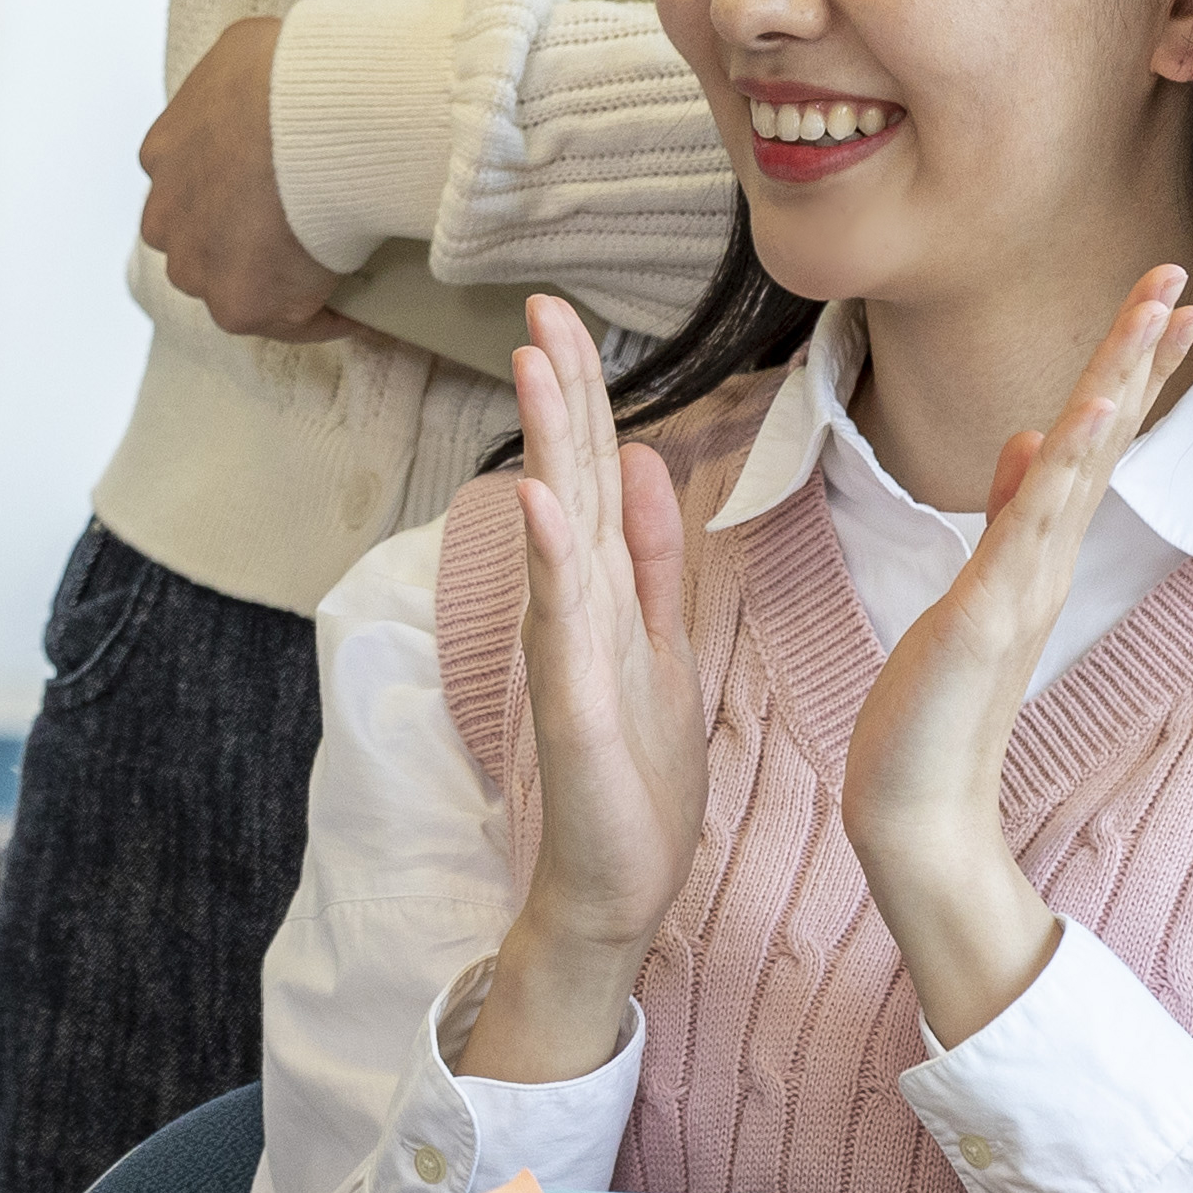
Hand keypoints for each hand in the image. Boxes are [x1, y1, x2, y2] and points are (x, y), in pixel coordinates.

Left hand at [136, 14, 355, 343]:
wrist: (315, 117)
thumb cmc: (289, 73)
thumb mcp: (246, 50)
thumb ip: (245, 82)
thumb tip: (275, 83)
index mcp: (164, 154)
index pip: (192, 187)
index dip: (235, 190)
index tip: (275, 190)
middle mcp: (168, 217)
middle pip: (202, 243)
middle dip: (243, 242)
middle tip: (306, 230)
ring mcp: (199, 267)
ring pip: (236, 286)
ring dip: (278, 281)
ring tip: (336, 267)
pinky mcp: (241, 306)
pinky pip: (290, 321)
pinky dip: (323, 316)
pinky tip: (359, 304)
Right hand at [460, 296, 709, 1086]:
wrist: (615, 887)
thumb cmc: (633, 776)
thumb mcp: (660, 643)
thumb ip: (651, 558)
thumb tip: (639, 461)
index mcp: (606, 589)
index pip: (593, 469)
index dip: (585, 390)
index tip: (568, 313)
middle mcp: (576, 607)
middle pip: (568, 479)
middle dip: (558, 390)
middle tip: (540, 305)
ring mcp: (568, 653)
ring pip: (557, 532)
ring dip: (545, 446)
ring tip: (532, 366)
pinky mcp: (571, 708)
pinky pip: (561, 625)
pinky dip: (550, 561)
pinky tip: (539, 503)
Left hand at [839, 268, 1192, 1042]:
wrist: (917, 809)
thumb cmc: (938, 706)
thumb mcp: (974, 589)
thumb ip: (1009, 513)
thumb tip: (1032, 436)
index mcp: (1039, 549)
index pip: (1094, 439)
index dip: (1128, 368)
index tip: (1166, 303)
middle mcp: (1045, 559)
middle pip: (1105, 438)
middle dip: (1139, 355)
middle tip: (1180, 280)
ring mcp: (1022, 585)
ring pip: (1082, 466)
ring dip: (1115, 386)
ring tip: (1153, 315)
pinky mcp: (987, 615)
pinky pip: (1031, 526)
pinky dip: (1061, 467)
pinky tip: (1079, 411)